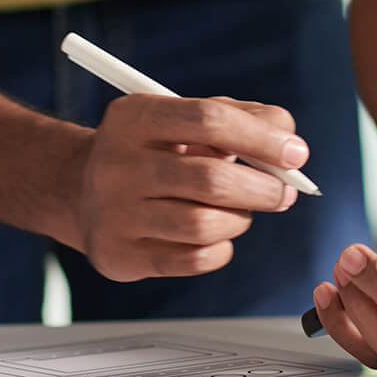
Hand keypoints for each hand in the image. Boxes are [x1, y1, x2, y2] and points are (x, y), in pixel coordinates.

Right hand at [75, 95, 304, 281]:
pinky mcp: (120, 254)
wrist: (80, 189)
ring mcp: (115, 212)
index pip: (208, 120)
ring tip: (242, 210)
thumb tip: (289, 141)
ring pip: (205, 225)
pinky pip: (194, 259)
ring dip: (240, 219)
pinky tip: (217, 234)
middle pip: (211, 179)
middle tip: (284, 192)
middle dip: (262, 187)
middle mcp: (117, 163)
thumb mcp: (183, 118)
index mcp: (134, 116)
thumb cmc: (151, 150)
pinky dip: (221, 248)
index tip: (296, 152)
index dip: (260, 137)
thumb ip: (238, 118)